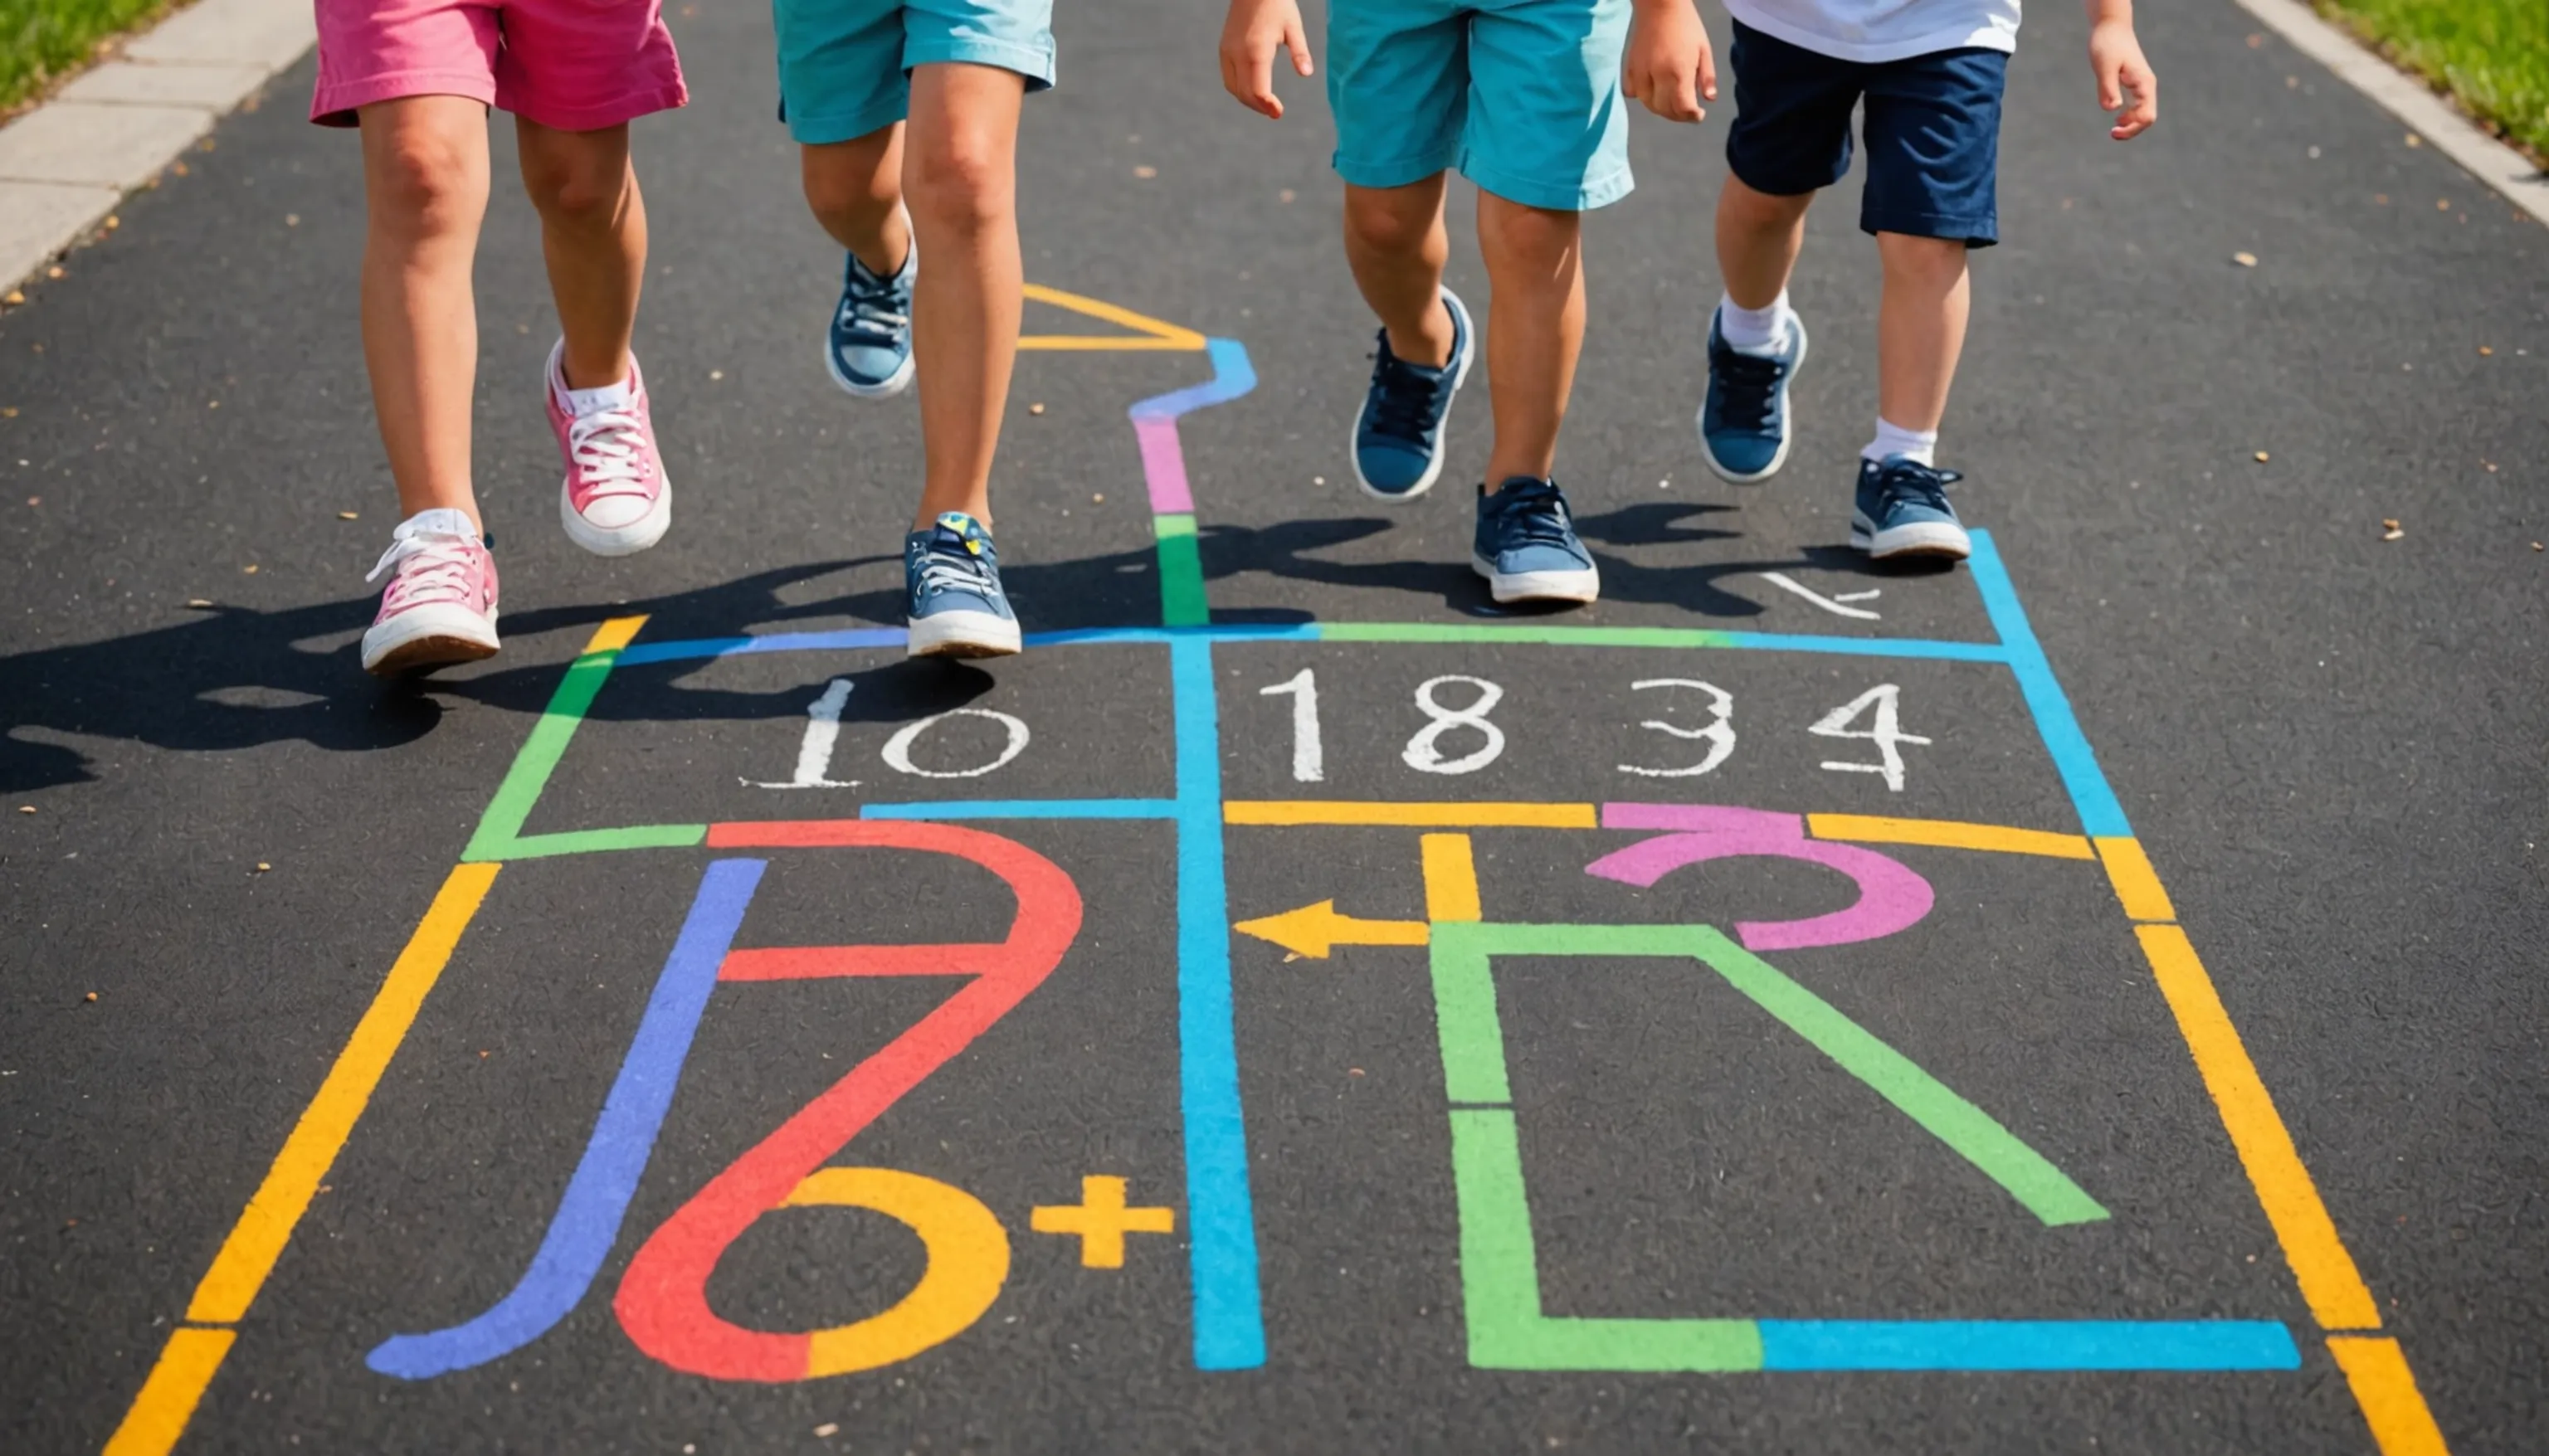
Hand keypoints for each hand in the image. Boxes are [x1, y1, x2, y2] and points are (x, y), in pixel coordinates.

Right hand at [1220, 0, 1312, 119]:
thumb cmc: (1277, 6)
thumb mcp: (1294, 27)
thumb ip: (1300, 52)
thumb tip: (1306, 73)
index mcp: (1257, 51)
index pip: (1258, 90)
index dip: (1268, 106)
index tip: (1278, 113)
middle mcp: (1238, 54)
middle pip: (1245, 94)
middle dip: (1260, 107)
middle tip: (1275, 112)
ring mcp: (1228, 52)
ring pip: (1233, 88)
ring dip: (1248, 100)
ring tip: (1265, 104)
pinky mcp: (1224, 49)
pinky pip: (1228, 78)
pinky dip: (1239, 89)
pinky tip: (1253, 90)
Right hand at [1622, 0, 1715, 122]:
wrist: (1660, 6)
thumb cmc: (1686, 25)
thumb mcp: (1704, 49)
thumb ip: (1706, 77)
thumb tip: (1709, 99)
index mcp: (1679, 72)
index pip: (1683, 108)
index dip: (1692, 116)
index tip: (1698, 115)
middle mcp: (1658, 76)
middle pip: (1665, 110)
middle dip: (1678, 116)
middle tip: (1687, 112)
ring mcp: (1641, 73)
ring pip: (1648, 104)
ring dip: (1661, 109)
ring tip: (1672, 104)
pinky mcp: (1630, 68)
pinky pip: (1633, 93)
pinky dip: (1643, 97)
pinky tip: (1654, 91)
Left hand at [2089, 18, 2156, 138]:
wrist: (2112, 27)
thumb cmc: (2107, 44)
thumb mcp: (2104, 66)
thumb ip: (2108, 87)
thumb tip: (2112, 109)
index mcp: (2143, 83)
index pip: (2146, 115)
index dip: (2132, 128)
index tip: (2113, 130)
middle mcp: (2147, 86)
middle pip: (2148, 117)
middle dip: (2132, 129)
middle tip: (2112, 134)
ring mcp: (2142, 85)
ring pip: (2143, 112)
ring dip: (2131, 123)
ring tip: (2114, 129)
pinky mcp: (2135, 83)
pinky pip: (2138, 105)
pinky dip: (2129, 115)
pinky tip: (2117, 116)